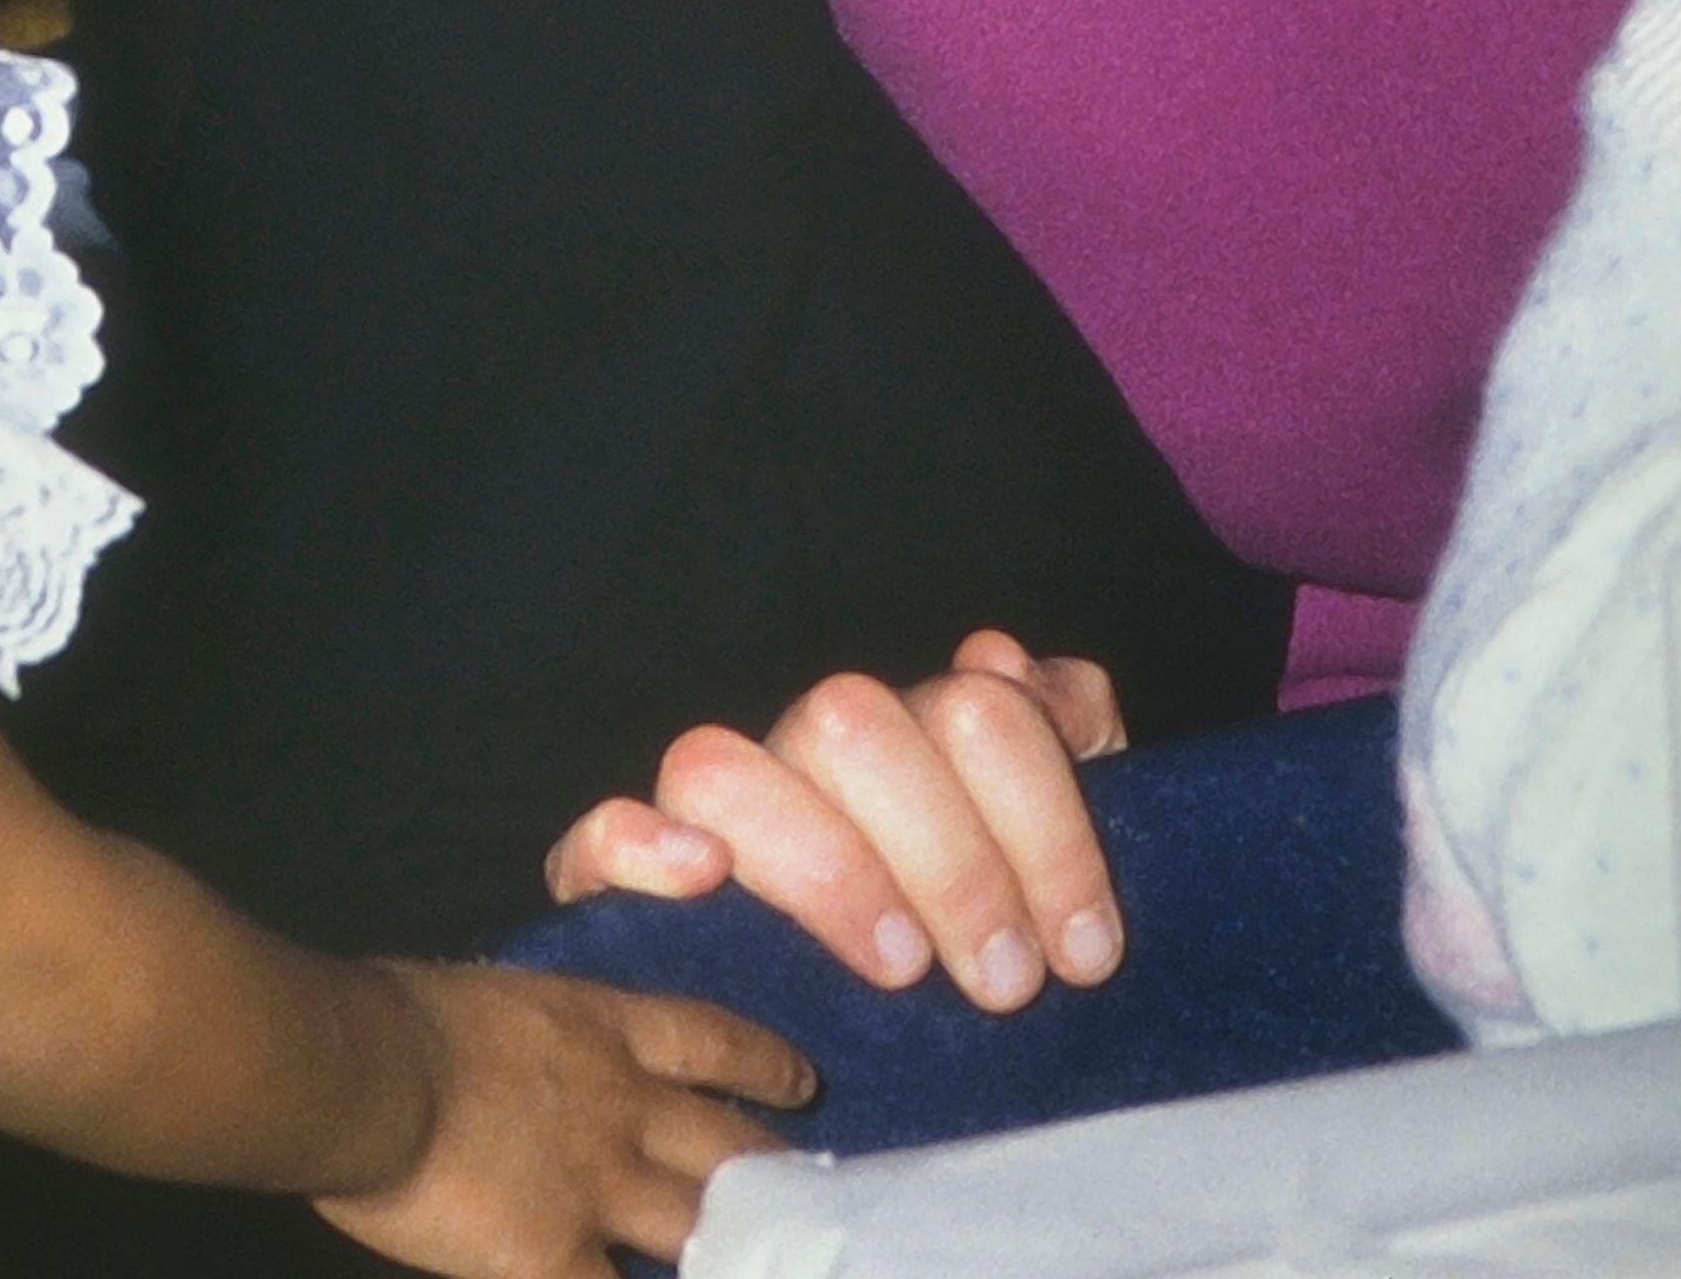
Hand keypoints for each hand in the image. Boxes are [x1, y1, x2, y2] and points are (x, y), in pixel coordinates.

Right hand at [310, 963, 811, 1278]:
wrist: (369, 1072)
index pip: (712, 1041)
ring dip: (736, 1249)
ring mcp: (599, 1186)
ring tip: (767, 1260)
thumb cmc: (399, 1016)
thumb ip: (530, 1034)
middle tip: (813, 1197)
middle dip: (776, 1174)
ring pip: (699, 1227)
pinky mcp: (554, 1258)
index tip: (804, 1084)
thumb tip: (515, 1059)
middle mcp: (624, 1107)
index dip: (765, 1065)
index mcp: (605, 1029)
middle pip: (729, 1145)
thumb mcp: (493, 997)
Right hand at [546, 633, 1126, 1011]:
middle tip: (1006, 983)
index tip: (1085, 953)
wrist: (899, 1001)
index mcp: (919, 723)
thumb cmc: (992, 923)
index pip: (979, 708)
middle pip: (852, 723)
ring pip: (720, 766)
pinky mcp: (628, 879)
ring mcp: (719, 805)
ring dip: (822, 865)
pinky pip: (595, 837)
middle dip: (948, 859)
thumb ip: (1068, 746)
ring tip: (900, 969)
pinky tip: (703, 881)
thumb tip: (1025, 678)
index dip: (1045, 828)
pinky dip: (636, 847)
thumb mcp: (1057, 842)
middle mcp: (811, 746)